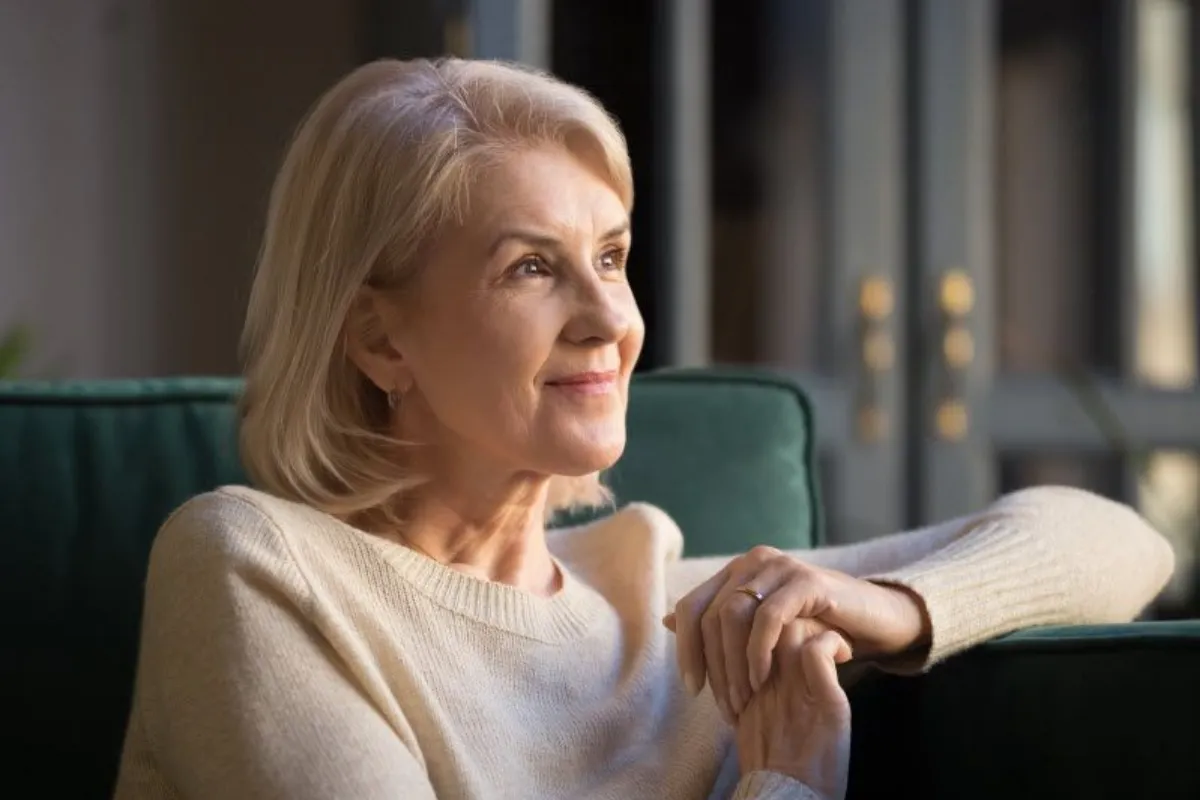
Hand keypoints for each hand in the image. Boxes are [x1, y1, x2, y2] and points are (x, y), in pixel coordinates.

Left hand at [663, 546, 929, 720]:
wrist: (874, 620)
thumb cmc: (814, 627)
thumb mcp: (762, 628)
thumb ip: (719, 623)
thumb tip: (666, 620)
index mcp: (736, 570)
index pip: (691, 607)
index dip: (686, 649)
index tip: (693, 689)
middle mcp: (753, 561)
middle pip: (709, 614)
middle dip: (712, 665)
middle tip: (724, 705)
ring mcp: (779, 566)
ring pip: (733, 615)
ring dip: (733, 664)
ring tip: (744, 698)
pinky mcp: (806, 581)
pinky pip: (769, 618)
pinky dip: (759, 652)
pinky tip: (762, 679)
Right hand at [736, 625, 851, 799]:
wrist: (790, 797)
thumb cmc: (775, 763)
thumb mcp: (747, 720)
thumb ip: (740, 687)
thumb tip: (738, 670)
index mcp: (746, 683)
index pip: (740, 627)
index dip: (756, 618)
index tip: (785, 624)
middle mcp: (766, 681)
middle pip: (757, 621)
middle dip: (778, 614)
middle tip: (805, 617)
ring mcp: (793, 689)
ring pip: (789, 628)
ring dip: (807, 623)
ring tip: (827, 631)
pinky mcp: (823, 699)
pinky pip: (818, 652)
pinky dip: (832, 643)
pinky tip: (845, 653)